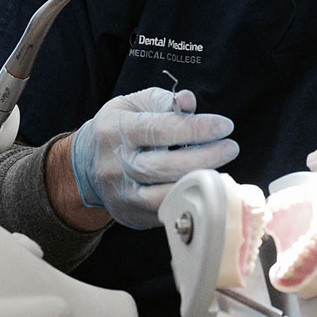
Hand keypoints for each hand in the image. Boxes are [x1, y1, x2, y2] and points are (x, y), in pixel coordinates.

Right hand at [69, 87, 238, 228]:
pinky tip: (205, 186)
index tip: (224, 125)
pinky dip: (189, 199)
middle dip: (204, 157)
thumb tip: (189, 101)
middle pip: (164, 166)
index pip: (159, 129)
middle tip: (231, 147)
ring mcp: (122, 195)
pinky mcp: (131, 216)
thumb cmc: (118, 128)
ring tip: (220, 168)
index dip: (195, 128)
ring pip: (165, 195)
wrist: (85, 166)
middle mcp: (115, 166)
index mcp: (115, 131)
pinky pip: (166, 212)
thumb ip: (163, 101)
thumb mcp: (133, 104)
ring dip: (199, 181)